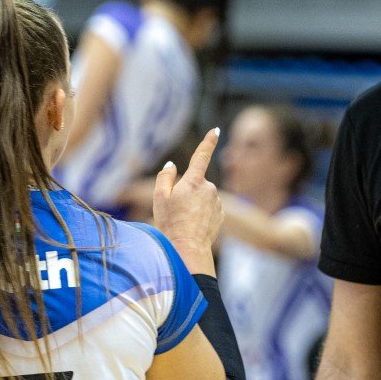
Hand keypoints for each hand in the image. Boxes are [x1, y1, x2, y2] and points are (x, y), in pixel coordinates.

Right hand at [152, 129, 222, 273]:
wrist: (188, 248)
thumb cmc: (171, 223)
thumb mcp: (159, 198)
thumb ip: (165, 177)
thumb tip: (172, 165)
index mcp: (194, 181)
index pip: (202, 155)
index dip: (208, 141)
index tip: (214, 130)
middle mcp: (210, 188)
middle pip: (195, 184)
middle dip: (186, 193)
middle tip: (175, 211)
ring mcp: (217, 202)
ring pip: (202, 197)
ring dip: (194, 205)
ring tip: (184, 221)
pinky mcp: (221, 214)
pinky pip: (208, 209)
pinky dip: (201, 214)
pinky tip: (194, 226)